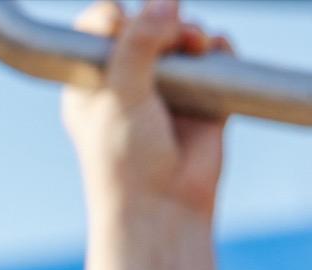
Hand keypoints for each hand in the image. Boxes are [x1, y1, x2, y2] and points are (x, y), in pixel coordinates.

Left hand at [63, 0, 230, 224]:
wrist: (163, 206)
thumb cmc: (125, 159)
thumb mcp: (118, 95)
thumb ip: (137, 44)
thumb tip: (166, 1)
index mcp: (93, 79)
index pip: (101, 24)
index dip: (117, 17)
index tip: (124, 28)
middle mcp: (129, 78)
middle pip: (147, 21)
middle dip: (162, 20)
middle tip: (170, 39)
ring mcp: (168, 87)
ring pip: (183, 34)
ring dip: (192, 32)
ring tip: (194, 47)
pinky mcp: (203, 97)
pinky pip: (215, 56)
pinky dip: (218, 48)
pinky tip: (214, 53)